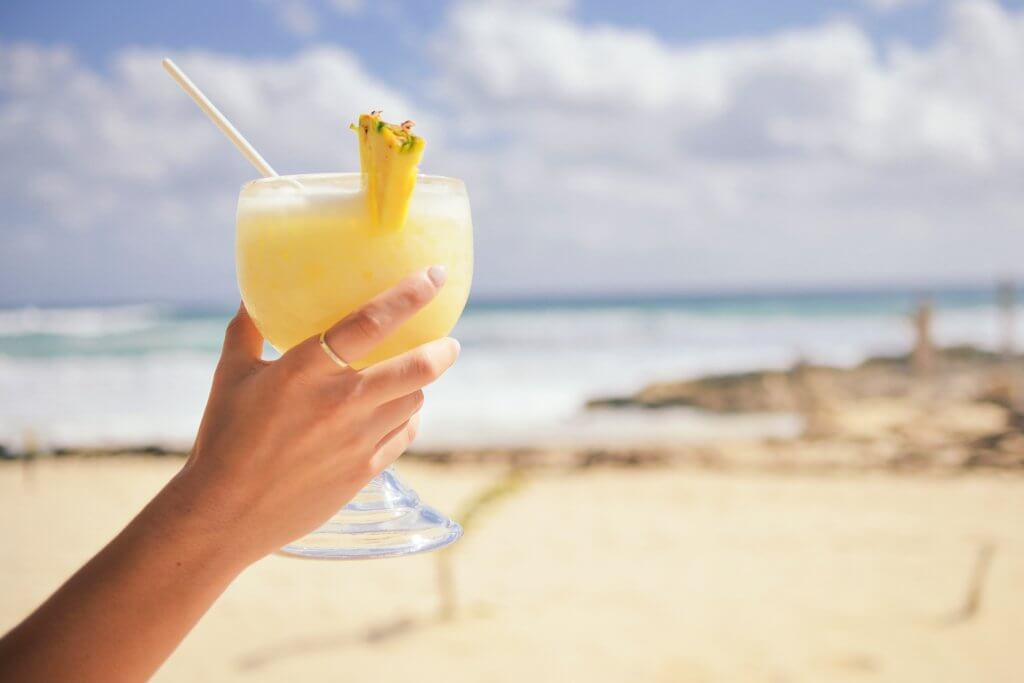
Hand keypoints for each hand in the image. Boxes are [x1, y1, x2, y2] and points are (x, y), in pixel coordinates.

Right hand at [168, 266, 458, 563]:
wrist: (224, 515)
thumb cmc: (222, 439)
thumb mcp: (228, 375)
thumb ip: (246, 329)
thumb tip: (250, 292)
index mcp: (305, 370)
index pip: (371, 321)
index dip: (411, 294)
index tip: (436, 275)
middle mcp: (340, 402)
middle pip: (416, 368)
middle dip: (443, 350)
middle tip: (449, 341)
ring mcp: (357, 440)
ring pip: (414, 401)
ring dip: (420, 385)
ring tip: (415, 377)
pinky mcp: (364, 471)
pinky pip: (403, 435)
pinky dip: (406, 419)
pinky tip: (398, 413)